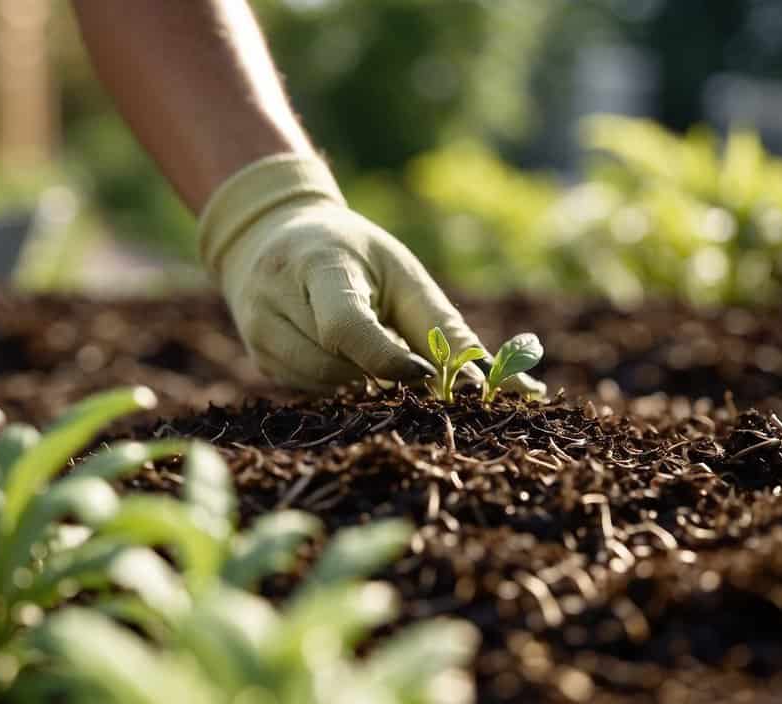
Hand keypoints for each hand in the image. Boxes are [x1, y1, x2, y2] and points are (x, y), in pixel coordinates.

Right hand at [199, 153, 545, 396]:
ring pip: (324, 385)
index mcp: (317, 262)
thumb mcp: (402, 274)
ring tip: (367, 343)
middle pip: (338, 364)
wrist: (273, 234)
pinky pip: (310, 391)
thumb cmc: (354, 253)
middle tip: (403, 355)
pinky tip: (340, 351)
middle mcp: (275, 295)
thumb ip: (449, 333)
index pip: (346, 329)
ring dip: (359, 378)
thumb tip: (522, 389)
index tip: (423, 374)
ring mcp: (258, 329)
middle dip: (380, 370)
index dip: (387, 361)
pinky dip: (337, 381)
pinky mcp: (258, 357)